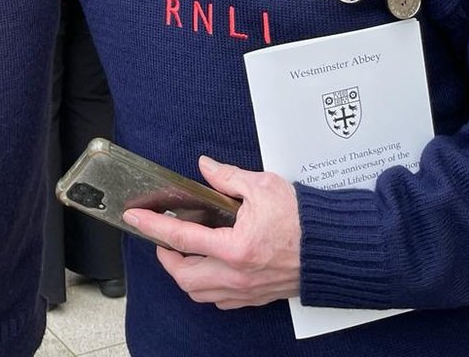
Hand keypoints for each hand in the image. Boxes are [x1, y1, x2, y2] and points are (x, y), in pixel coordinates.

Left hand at [123, 156, 300, 308]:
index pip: (181, 238)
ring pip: (200, 293)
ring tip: (182, 252)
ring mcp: (247, 290)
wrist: (333, 249)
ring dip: (184, 274)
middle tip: (162, 238)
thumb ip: (228, 177)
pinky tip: (208, 267)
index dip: (153, 227)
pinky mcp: (256, 297)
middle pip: (184, 277)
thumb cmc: (302, 219)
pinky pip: (220, 300)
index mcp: (235, 248)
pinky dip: (206, 286)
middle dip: (166, 258)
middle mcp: (237, 275)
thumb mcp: (262, 186)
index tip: (135, 218)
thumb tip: (204, 167)